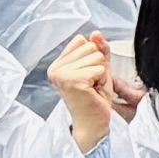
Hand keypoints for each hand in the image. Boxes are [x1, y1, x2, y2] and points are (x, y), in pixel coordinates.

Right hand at [47, 34, 124, 151]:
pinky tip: (94, 92)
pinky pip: (99, 68)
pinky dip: (102, 80)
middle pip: (90, 46)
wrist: (94, 124)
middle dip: (99, 65)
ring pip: (96, 56)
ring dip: (101, 73)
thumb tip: (96, 33)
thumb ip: (98, 49)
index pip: (82, 40)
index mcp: (58, 64)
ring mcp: (62, 74)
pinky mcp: (72, 81)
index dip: (93, 57)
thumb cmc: (96, 99)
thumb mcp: (99, 68)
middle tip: (92, 84)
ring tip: (93, 88)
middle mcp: (55, 68)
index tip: (89, 76)